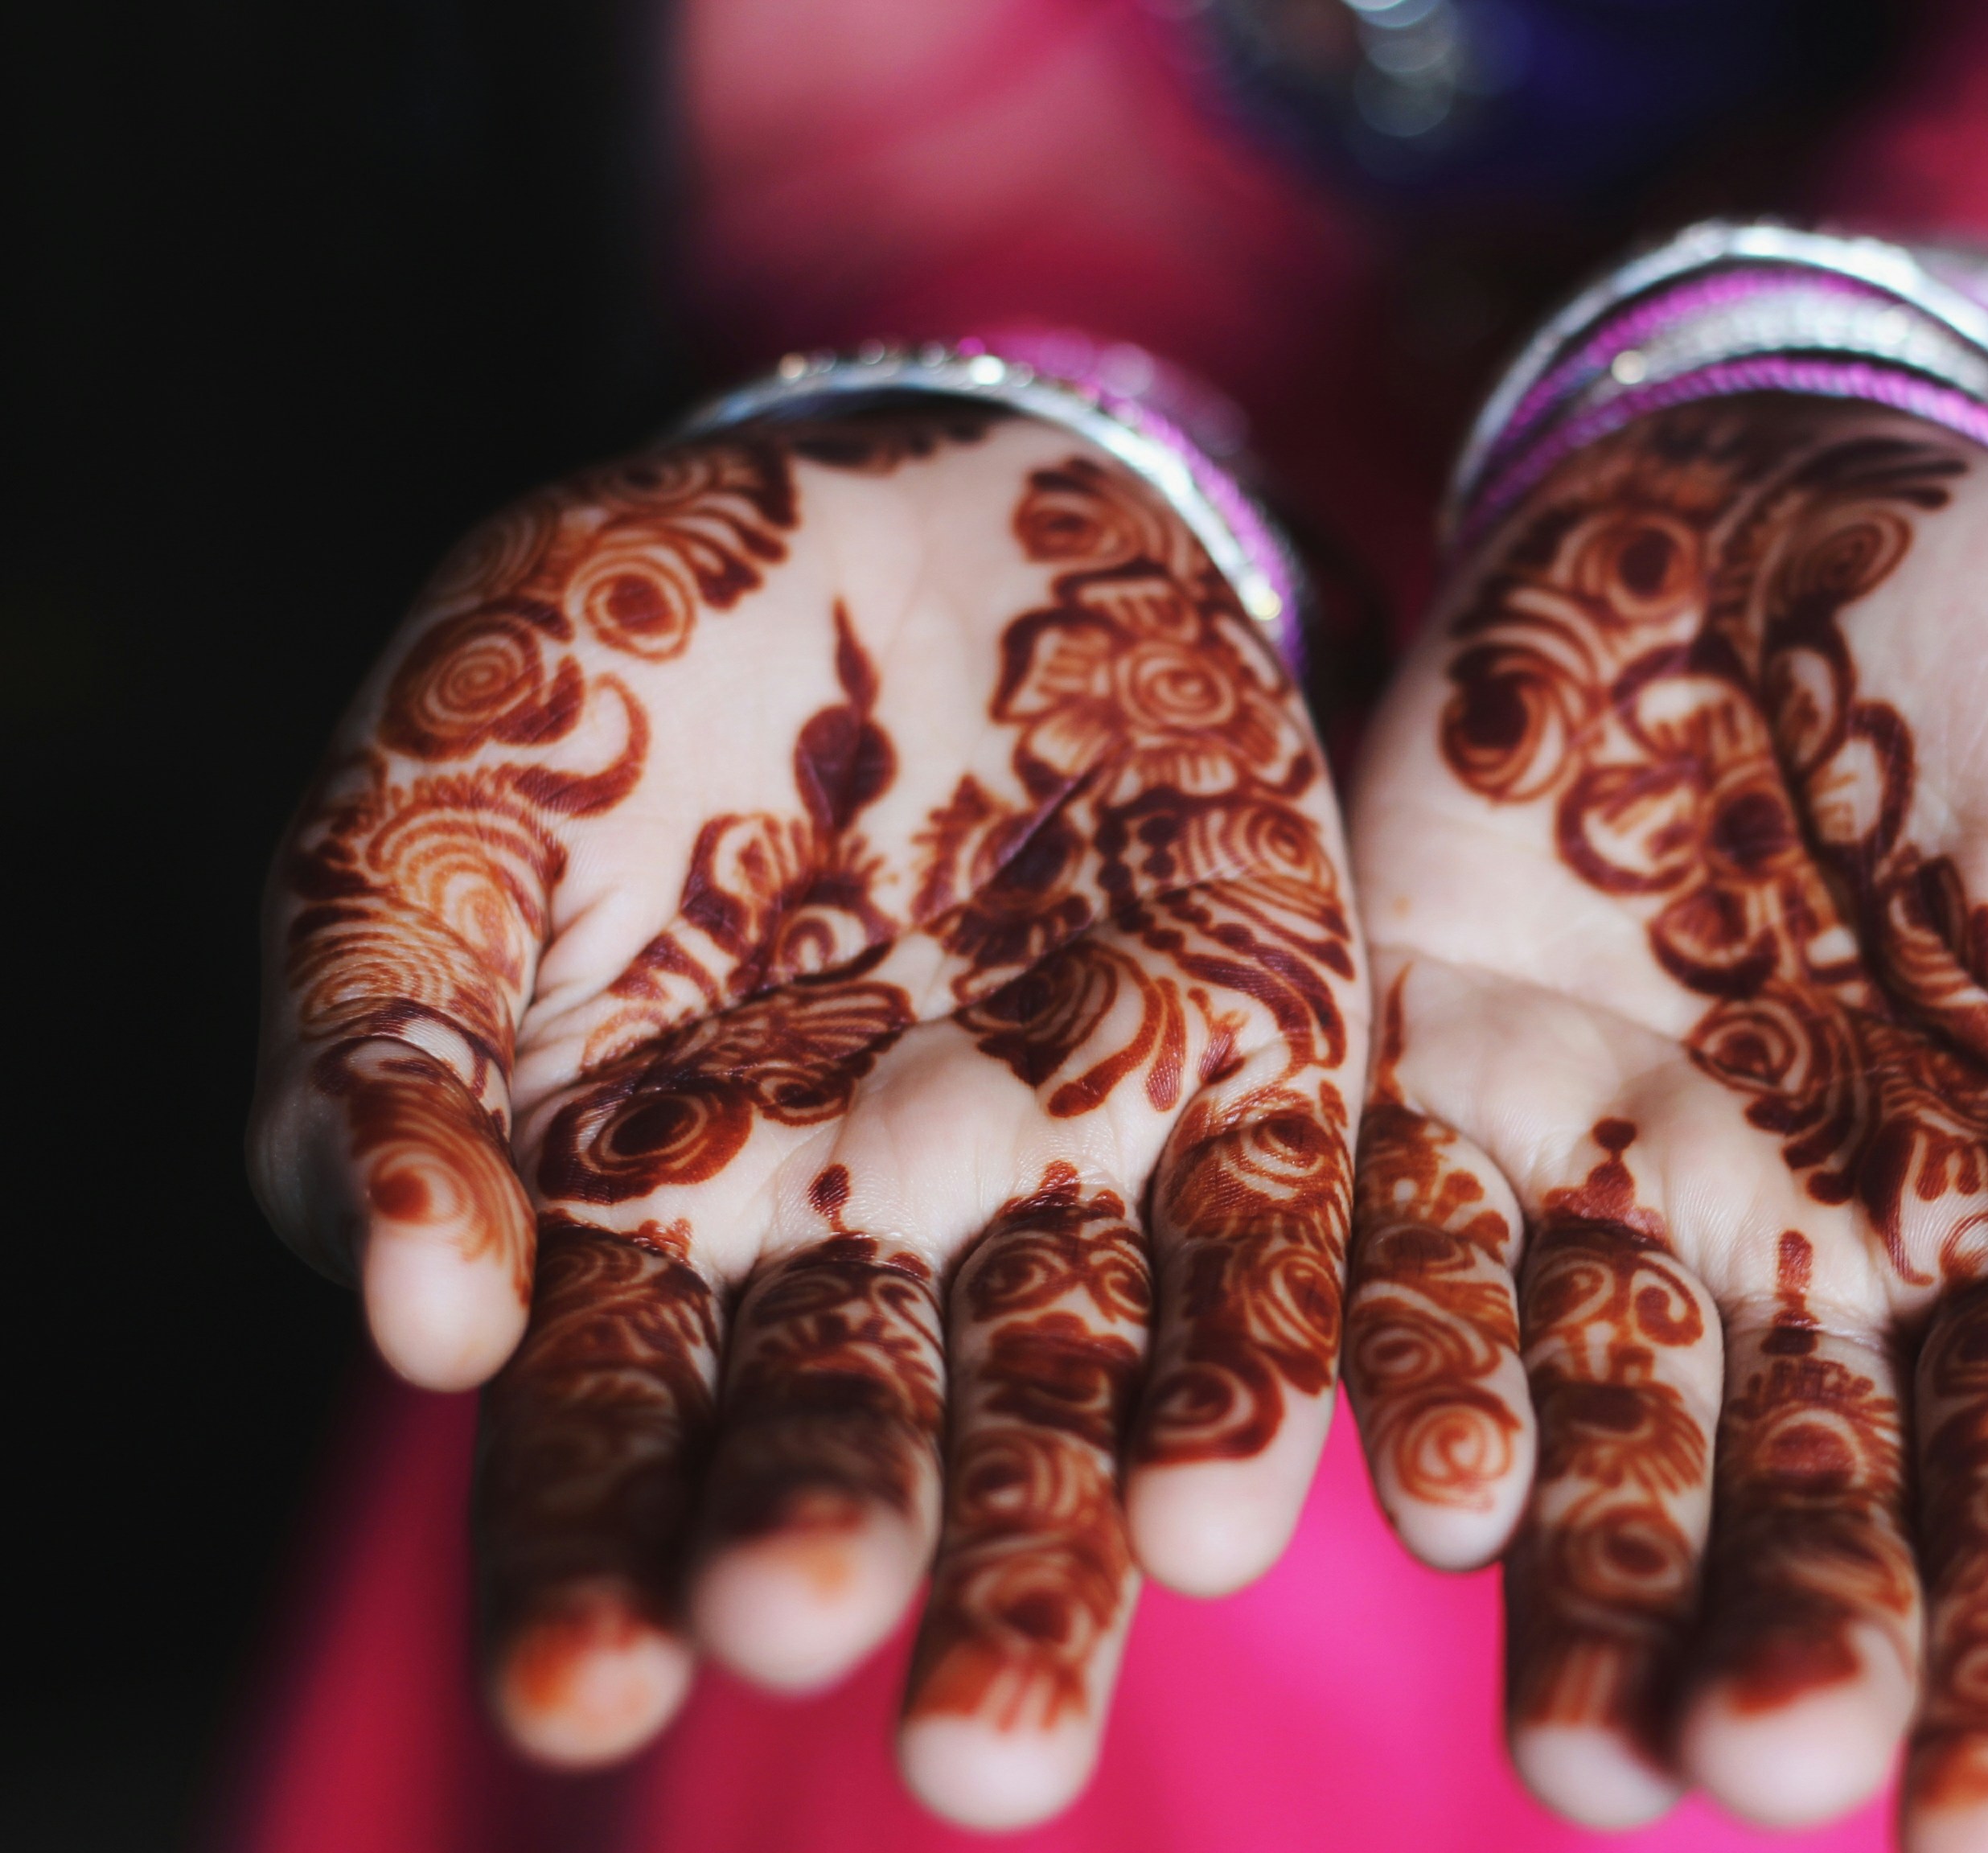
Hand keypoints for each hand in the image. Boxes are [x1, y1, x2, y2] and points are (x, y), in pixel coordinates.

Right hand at [248, 407, 1364, 1827]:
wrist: (889, 489)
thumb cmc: (611, 657)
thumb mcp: (431, 806)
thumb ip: (387, 1050)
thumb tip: (416, 1325)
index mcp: (637, 1215)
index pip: (603, 1433)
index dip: (593, 1559)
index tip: (593, 1689)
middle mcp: (858, 1240)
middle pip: (877, 1446)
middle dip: (901, 1562)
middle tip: (946, 1747)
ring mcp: (1065, 1163)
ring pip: (1091, 1378)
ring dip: (1115, 1514)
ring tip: (1147, 1594)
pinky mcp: (1246, 1062)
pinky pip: (1279, 1225)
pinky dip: (1284, 1338)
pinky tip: (1281, 1459)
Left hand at [1343, 400, 1987, 1844]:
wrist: (1788, 486)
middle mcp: (1794, 1260)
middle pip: (1786, 1508)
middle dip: (1779, 1649)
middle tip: (1757, 1775)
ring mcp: (1602, 1177)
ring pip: (1582, 1427)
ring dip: (1576, 1585)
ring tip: (1580, 1747)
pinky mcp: (1425, 1074)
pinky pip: (1398, 1247)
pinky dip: (1404, 1364)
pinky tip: (1426, 1488)